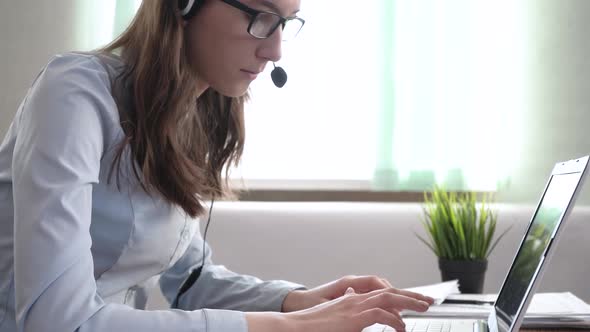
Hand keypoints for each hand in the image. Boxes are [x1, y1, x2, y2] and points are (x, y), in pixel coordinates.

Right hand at [283, 286, 432, 331]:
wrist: (293, 327)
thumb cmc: (311, 325)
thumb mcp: (333, 315)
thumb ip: (346, 308)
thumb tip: (353, 302)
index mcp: (352, 299)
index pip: (381, 293)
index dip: (399, 296)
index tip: (412, 302)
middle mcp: (355, 298)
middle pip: (389, 292)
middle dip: (411, 295)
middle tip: (428, 301)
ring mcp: (354, 306)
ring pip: (389, 298)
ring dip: (409, 302)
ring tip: (425, 307)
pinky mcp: (352, 317)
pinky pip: (380, 315)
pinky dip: (394, 320)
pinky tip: (401, 327)